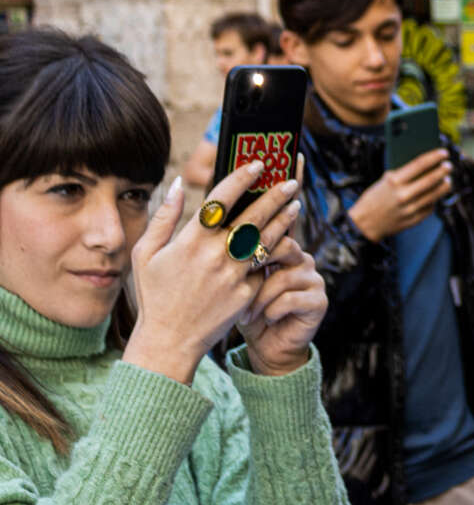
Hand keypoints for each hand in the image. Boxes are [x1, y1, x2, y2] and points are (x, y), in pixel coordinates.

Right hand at [124, 162, 303, 383]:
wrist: (170, 340)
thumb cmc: (155, 294)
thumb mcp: (147, 253)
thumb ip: (164, 217)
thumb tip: (179, 183)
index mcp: (189, 242)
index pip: (221, 199)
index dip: (241, 178)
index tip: (257, 164)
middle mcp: (214, 256)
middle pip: (252, 216)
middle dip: (274, 195)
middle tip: (290, 181)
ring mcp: (233, 275)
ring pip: (266, 240)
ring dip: (283, 220)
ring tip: (295, 204)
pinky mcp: (247, 293)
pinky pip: (264, 267)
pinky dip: (275, 252)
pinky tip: (286, 238)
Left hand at [238, 237, 326, 376]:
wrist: (267, 347)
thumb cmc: (249, 313)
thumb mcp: (240, 285)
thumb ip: (242, 263)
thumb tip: (226, 241)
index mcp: (285, 252)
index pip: (274, 231)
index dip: (252, 241)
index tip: (230, 256)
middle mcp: (304, 262)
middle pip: (286, 247)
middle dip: (258, 265)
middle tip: (239, 284)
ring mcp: (315, 281)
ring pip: (284, 278)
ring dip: (260, 299)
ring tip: (246, 315)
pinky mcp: (319, 302)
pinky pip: (291, 299)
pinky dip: (273, 311)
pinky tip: (267, 319)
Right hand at [348, 148, 451, 241]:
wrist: (364, 224)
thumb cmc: (374, 198)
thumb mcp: (384, 181)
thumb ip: (402, 173)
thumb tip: (424, 164)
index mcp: (394, 181)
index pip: (419, 164)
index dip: (434, 157)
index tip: (444, 153)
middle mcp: (403, 195)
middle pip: (431, 179)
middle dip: (443, 171)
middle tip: (449, 165)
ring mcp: (410, 209)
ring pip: (435, 194)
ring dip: (444, 185)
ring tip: (448, 180)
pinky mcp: (414, 220)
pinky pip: (430, 207)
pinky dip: (434, 200)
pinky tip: (436, 194)